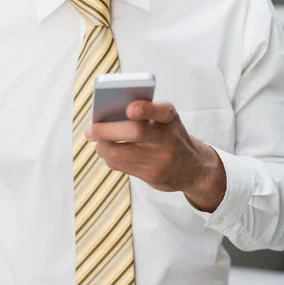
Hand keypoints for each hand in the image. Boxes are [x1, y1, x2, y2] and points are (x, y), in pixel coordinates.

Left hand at [85, 100, 225, 211]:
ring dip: (102, 146)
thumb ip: (143, 113)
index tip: (129, 108)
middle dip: (107, 130)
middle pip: (135, 132)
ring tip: (96, 140)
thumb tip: (107, 114)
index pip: (161, 111)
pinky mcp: (152, 176)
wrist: (193, 167)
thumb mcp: (166, 119)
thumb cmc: (170, 135)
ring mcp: (160, 159)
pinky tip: (107, 151)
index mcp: (170, 117)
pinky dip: (109, 157)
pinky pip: (121, 166)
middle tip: (90, 130)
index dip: (146, 109)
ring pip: (121, 153)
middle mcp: (168, 138)